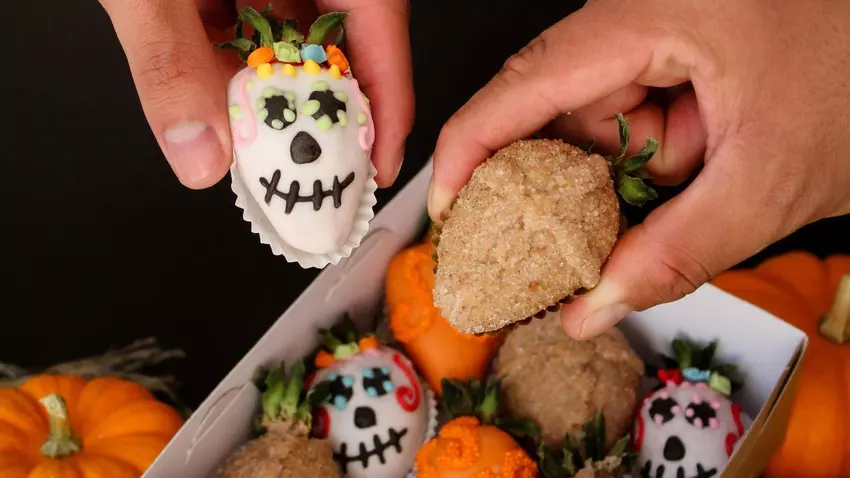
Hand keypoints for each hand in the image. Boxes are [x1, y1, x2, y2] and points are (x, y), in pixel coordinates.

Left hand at [98, 0, 412, 188]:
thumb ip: (171, 59)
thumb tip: (201, 152)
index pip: (378, 22)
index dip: (387, 100)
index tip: (378, 162)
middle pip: (334, 36)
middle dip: (322, 106)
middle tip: (315, 167)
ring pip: (283, 31)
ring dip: (268, 90)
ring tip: (261, 146)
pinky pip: (240, 15)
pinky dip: (227, 59)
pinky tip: (212, 93)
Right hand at [428, 0, 849, 338]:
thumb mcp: (771, 182)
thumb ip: (676, 252)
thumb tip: (590, 309)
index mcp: (656, 16)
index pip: (528, 79)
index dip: (472, 146)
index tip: (447, 209)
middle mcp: (642, 17)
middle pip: (554, 109)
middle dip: (558, 186)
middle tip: (554, 255)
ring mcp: (657, 37)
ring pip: (593, 125)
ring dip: (614, 183)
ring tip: (663, 209)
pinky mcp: (672, 60)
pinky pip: (628, 123)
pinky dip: (641, 170)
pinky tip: (679, 188)